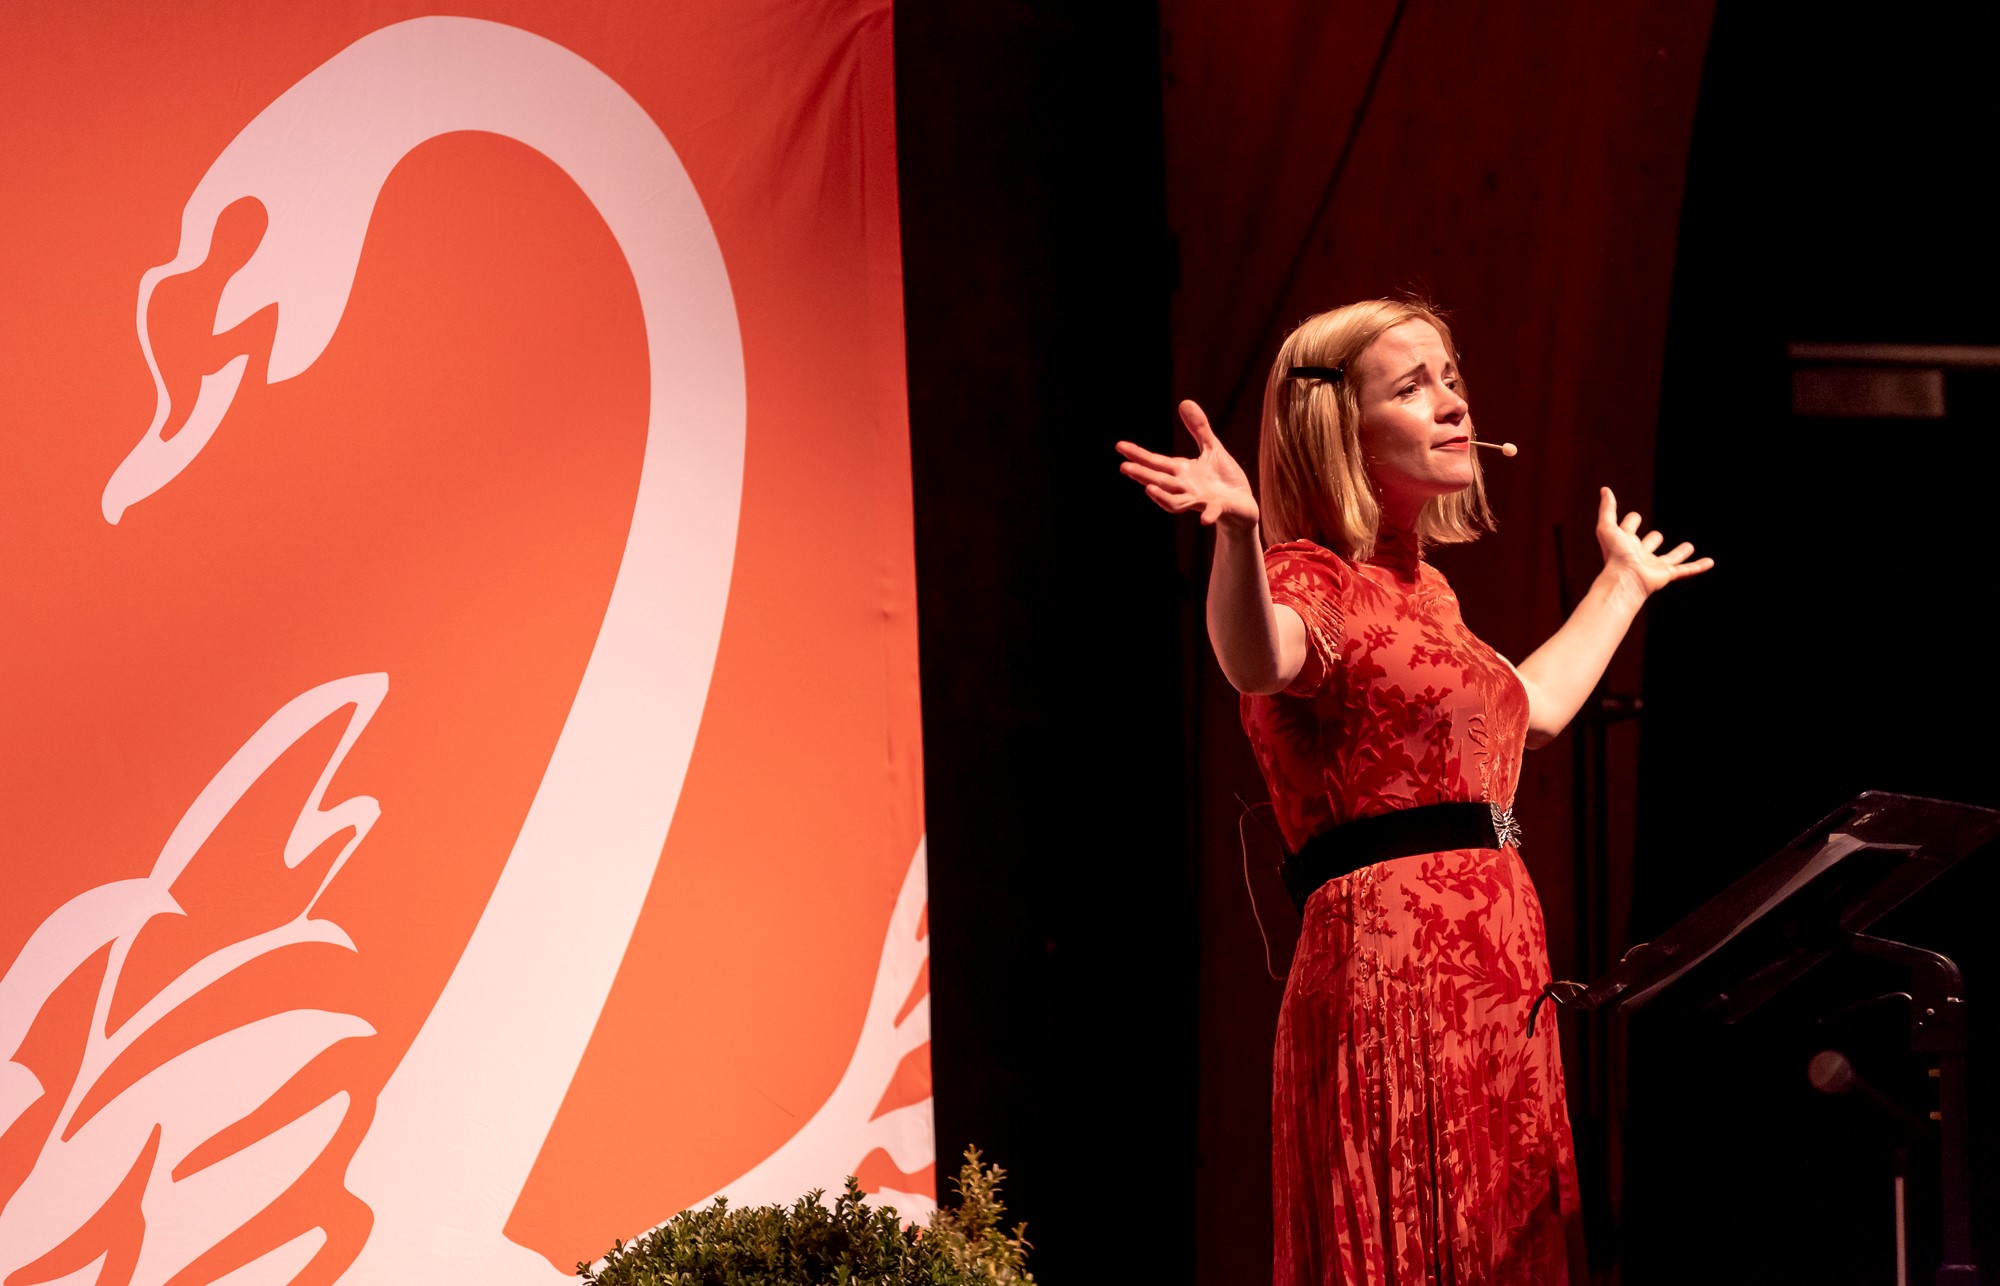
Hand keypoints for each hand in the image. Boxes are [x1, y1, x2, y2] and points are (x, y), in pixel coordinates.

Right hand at [1115, 400, 1258, 529]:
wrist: (1243, 505)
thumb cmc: (1225, 478)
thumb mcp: (1212, 448)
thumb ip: (1199, 428)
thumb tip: (1184, 401)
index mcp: (1182, 472)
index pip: (1156, 462)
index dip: (1138, 454)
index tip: (1120, 446)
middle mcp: (1186, 487)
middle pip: (1160, 480)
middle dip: (1142, 474)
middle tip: (1124, 467)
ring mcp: (1200, 500)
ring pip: (1177, 501)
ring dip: (1162, 497)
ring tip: (1148, 488)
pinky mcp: (1219, 509)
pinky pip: (1212, 512)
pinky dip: (1208, 515)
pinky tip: (1204, 519)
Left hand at [1594, 486, 1713, 597]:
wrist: (1625, 579)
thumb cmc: (1614, 554)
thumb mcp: (1607, 527)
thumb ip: (1607, 509)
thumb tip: (1605, 489)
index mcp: (1624, 543)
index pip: (1628, 529)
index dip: (1630, 523)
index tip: (1634, 518)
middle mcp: (1639, 554)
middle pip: (1648, 545)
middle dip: (1652, 541)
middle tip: (1657, 536)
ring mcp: (1653, 566)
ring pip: (1669, 559)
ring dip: (1678, 554)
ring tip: (1688, 546)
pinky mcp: (1667, 575)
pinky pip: (1686, 570)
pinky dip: (1698, 566)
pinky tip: (1710, 562)